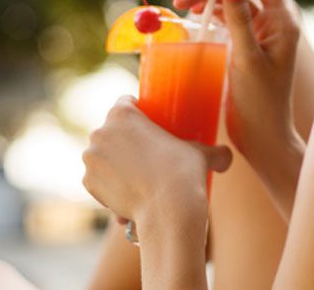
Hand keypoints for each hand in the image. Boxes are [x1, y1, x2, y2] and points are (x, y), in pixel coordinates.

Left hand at [82, 96, 231, 227]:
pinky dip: (109, 187)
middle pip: (111, 130)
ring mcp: (91, 158)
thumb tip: (226, 157)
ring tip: (139, 180)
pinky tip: (129, 197)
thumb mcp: (202, 155)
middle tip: (145, 155)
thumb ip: (215, 152)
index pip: (126, 103)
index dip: (138, 112)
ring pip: (103, 156)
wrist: (167, 210)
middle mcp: (100, 132)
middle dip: (124, 141)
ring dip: (115, 164)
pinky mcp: (87, 183)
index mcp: (123, 113)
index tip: (148, 126)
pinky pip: (98, 180)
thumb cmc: (185, 173)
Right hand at [173, 0, 301, 163]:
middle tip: (182, 0)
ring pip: (229, 2)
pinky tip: (191, 18)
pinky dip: (208, 14)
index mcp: (282, 21)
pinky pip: (225, 19)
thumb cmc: (260, 102)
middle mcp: (272, 22)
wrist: (262, 137)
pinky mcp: (243, 44)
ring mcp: (257, 32)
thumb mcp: (247, 59)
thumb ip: (239, 20)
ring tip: (181, 6)